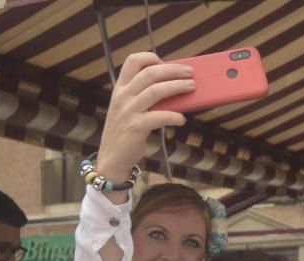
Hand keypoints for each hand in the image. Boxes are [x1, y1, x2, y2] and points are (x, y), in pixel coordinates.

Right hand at [96, 52, 194, 183]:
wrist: (112, 159)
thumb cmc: (126, 133)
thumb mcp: (129, 110)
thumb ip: (143, 97)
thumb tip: (172, 88)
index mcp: (120, 89)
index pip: (132, 61)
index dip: (151, 57)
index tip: (166, 62)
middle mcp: (122, 97)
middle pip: (150, 73)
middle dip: (173, 70)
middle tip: (189, 73)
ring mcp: (128, 111)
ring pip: (156, 91)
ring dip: (177, 87)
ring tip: (192, 88)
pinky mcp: (135, 127)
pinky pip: (160, 116)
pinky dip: (174, 116)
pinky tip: (182, 119)